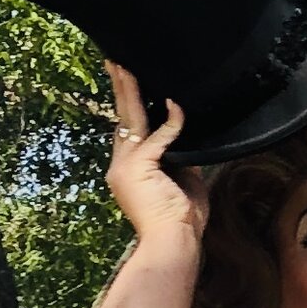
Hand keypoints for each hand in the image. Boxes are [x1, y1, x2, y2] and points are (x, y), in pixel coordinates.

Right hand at [105, 62, 208, 250]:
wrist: (173, 244)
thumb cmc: (181, 223)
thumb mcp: (185, 185)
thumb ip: (182, 161)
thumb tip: (190, 141)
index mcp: (129, 172)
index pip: (129, 134)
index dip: (130, 110)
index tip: (130, 87)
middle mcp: (121, 166)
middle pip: (122, 120)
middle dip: (121, 91)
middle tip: (116, 63)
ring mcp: (127, 166)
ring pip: (130, 119)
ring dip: (130, 91)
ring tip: (126, 67)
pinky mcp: (140, 166)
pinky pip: (159, 136)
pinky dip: (171, 122)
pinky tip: (176, 106)